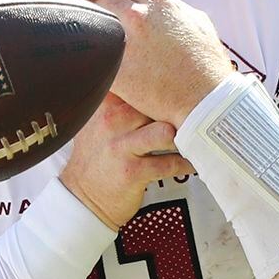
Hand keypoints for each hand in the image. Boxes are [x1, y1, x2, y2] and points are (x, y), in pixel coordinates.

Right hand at [59, 94, 192, 229]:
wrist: (83, 198)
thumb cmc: (97, 157)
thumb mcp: (98, 122)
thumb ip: (120, 100)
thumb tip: (152, 80)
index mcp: (105, 105)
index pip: (141, 85)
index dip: (165, 86)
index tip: (181, 88)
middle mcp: (112, 122)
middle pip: (158, 105)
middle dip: (179, 111)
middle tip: (195, 116)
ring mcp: (121, 147)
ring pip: (166, 132)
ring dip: (183, 137)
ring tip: (191, 139)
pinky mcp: (132, 172)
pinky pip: (170, 164)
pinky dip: (185, 164)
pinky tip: (189, 162)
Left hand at [70, 0, 240, 126]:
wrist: (207, 98)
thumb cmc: (207, 64)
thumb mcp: (198, 21)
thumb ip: (175, 8)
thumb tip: (166, 7)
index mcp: (158, 2)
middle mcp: (139, 16)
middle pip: (101, 2)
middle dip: (96, 9)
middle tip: (95, 20)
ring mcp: (126, 42)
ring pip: (95, 28)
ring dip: (95, 34)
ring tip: (98, 45)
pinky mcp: (118, 70)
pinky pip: (95, 58)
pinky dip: (93, 60)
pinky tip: (94, 66)